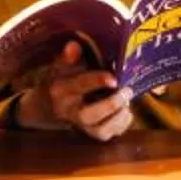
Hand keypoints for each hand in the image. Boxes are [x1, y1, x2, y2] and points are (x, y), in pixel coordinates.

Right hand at [12, 40, 133, 142]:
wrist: (52, 105)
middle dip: (110, 104)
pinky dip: (122, 123)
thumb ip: (70, 56)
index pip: (78, 87)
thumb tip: (74, 45)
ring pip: (100, 131)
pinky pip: (110, 134)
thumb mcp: (63, 66)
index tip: (113, 78)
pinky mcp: (94, 134)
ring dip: (119, 116)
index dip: (96, 82)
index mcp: (61, 91)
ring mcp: (82, 126)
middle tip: (127, 91)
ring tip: (128, 100)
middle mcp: (70, 112)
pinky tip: (126, 110)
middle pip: (88, 116)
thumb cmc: (64, 80)